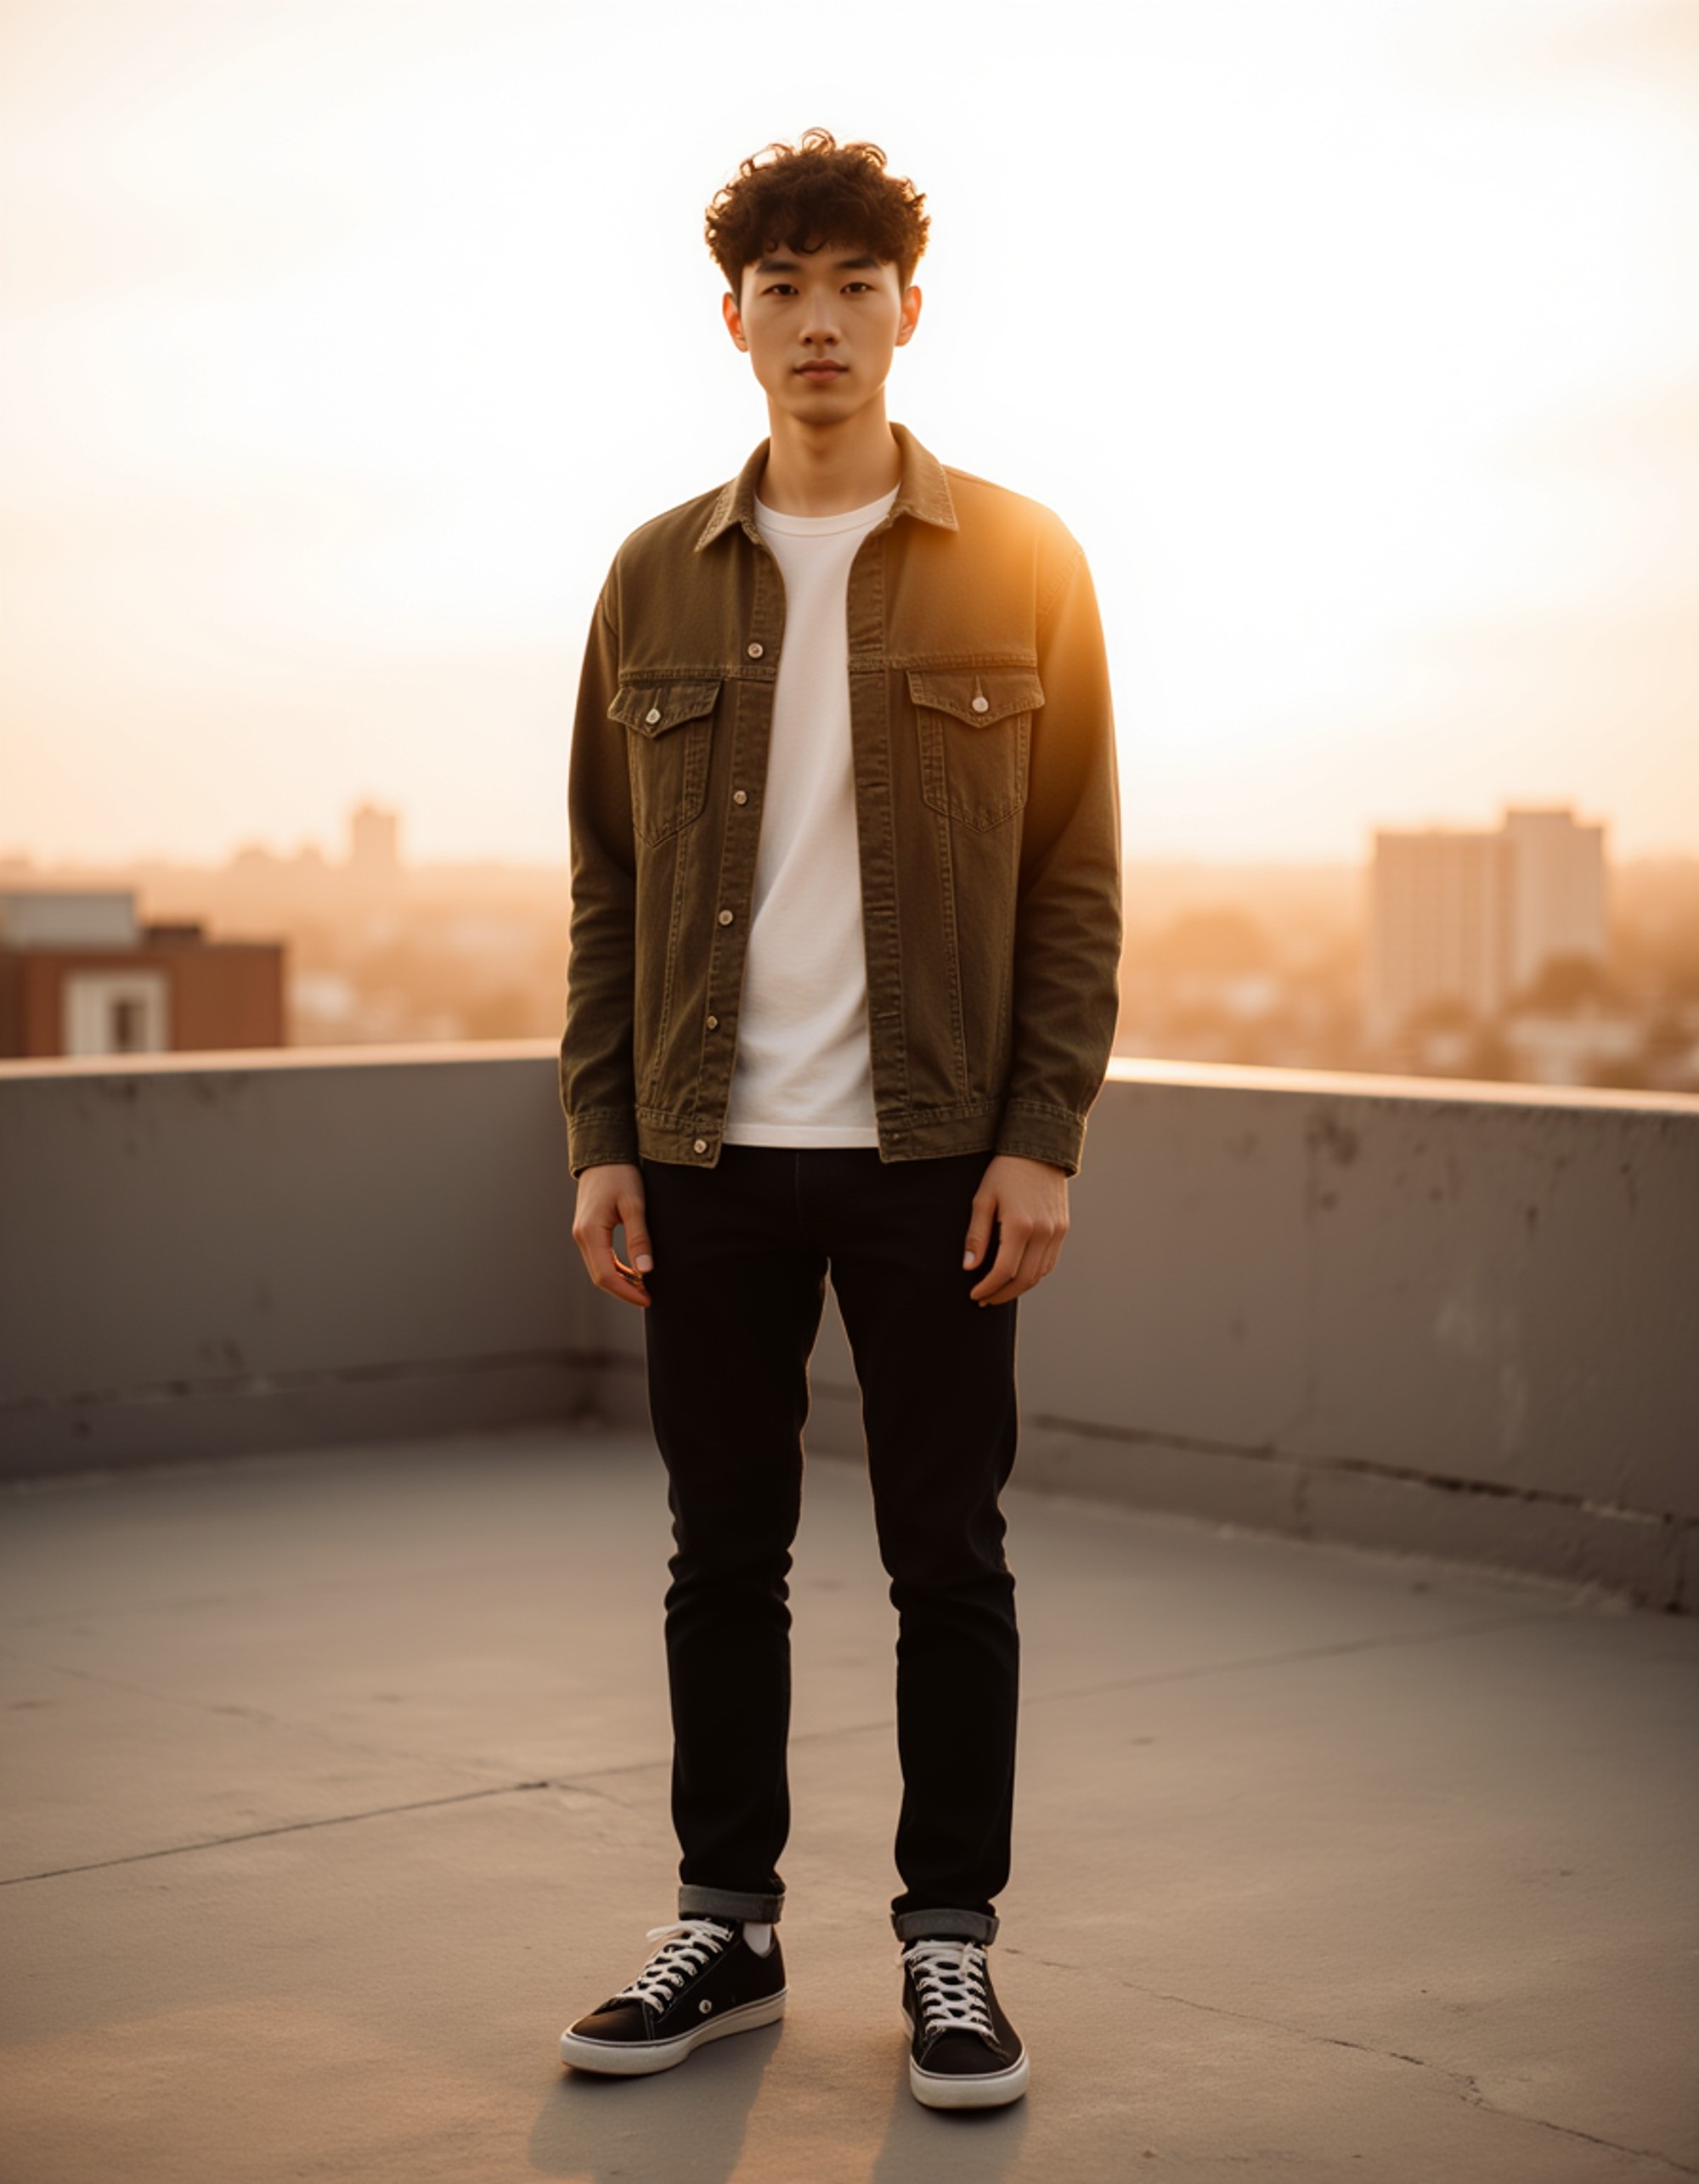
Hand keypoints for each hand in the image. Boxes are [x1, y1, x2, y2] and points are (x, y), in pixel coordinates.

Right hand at [572, 1162, 652, 1307]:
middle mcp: (582, 1237)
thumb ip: (639, 1238)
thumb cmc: (620, 1175)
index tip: (647, 1299)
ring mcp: (583, 1234)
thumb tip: (645, 1271)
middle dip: (624, 1291)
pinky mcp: (588, 1231)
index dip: (627, 1292)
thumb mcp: (635, 1205)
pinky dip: (616, 1269)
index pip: (606, 1275)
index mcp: (590, 1232)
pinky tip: (633, 1271)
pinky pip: (600, 1258)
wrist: (604, 1154)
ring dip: (620, 1281)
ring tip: (644, 1287)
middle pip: (600, 1277)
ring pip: (599, 1269)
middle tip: (648, 1297)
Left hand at [963, 1153, 1069, 1305]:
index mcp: (1020, 1225)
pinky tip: (1017, 1276)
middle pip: (1024, 1279)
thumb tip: (969, 1267)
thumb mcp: (983, 1198)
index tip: (974, 1294)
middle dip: (1002, 1294)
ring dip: (1018, 1288)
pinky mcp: (1063, 1229)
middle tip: (984, 1300)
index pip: (1004, 1271)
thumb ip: (976, 1235)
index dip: (988, 1288)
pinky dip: (1034, 1275)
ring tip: (998, 1291)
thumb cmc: (1005, 1172)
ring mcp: (1056, 1231)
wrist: (1039, 1149)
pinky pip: (1049, 1262)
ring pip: (1039, 1274)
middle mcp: (1043, 1232)